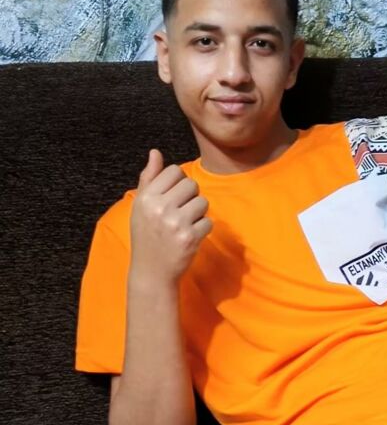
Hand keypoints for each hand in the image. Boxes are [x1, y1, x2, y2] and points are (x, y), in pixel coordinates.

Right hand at [130, 149, 212, 281]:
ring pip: (202, 202)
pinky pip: (208, 222)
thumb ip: (149, 178)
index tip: (172, 198)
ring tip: (184, 226)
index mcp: (146, 197)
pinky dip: (203, 230)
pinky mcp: (190, 237)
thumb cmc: (146, 236)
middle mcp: (160, 208)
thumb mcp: (141, 207)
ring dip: (198, 213)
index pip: (174, 171)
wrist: (151, 272)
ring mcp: (176, 223)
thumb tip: (155, 152)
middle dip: (190, 197)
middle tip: (179, 213)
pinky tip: (189, 238)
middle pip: (192, 184)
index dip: (178, 183)